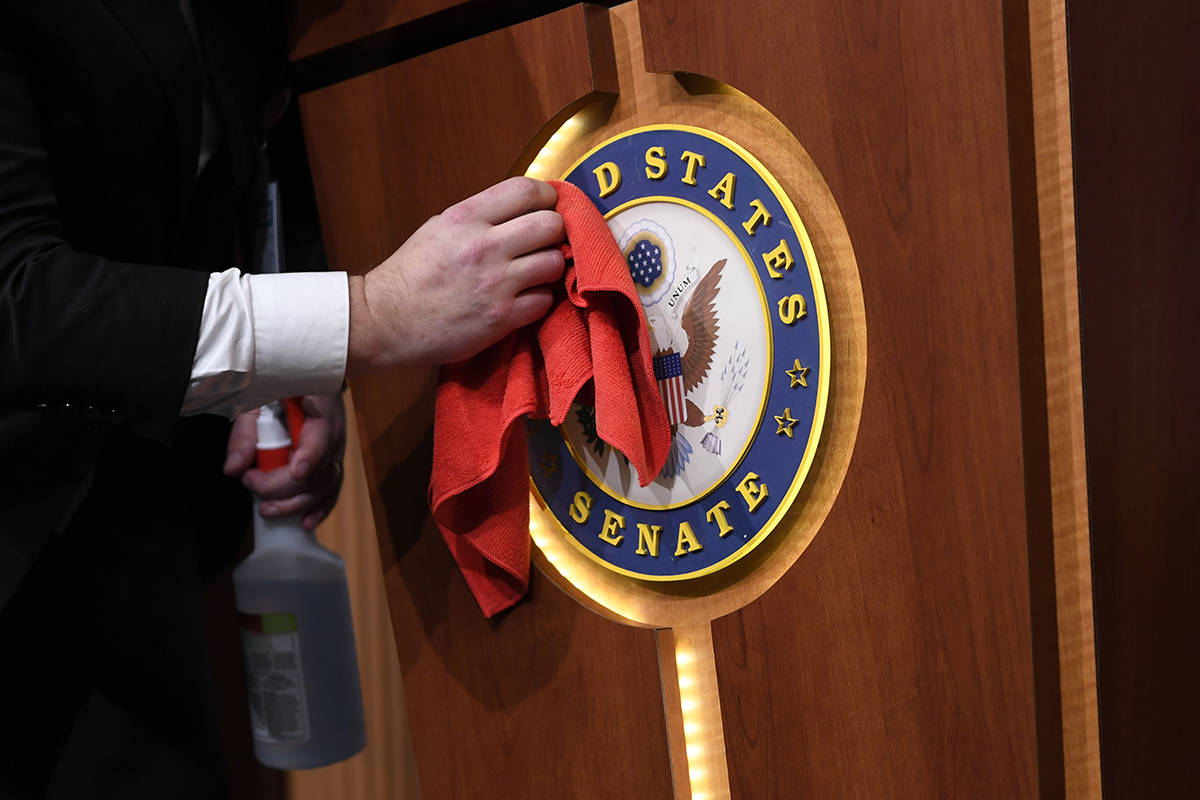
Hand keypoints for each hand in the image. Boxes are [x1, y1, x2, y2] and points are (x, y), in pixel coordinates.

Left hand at [223, 394, 347, 530]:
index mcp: (320, 408)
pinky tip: (304, 522)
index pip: (322, 436)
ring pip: (325, 486)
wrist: (308, 380)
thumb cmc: (283, 384)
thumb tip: (234, 470)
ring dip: (297, 504)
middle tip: (250, 483)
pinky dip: (320, 508)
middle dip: (283, 486)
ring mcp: (336, 450)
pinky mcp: (333, 464)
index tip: (294, 473)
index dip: (310, 457)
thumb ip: (245, 433)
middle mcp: (335, 433)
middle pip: (318, 470)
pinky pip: (332, 490)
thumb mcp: (257, 398)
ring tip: (268, 510)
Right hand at [346, 176, 565, 372]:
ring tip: (535, 273)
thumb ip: (481, 216)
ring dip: (550, 268)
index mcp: (466, 217)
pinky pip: (545, 300)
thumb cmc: (412, 275)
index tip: (547, 207)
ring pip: (554, 263)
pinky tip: (524, 299)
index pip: (527, 190)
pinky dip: (540, 299)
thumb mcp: (439, 227)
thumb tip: (521, 211)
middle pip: (551, 224)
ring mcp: (495, 283)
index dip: (547, 197)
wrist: (386, 320)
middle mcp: (484, 246)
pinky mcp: (501, 318)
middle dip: (555, 232)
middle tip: (545, 242)